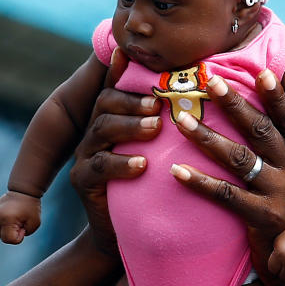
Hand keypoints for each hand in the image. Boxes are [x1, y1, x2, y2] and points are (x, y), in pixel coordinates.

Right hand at [0, 191, 40, 243]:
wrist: (22, 191)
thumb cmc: (30, 207)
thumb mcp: (34, 224)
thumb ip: (23, 235)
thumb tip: (11, 236)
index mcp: (6, 219)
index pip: (9, 240)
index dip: (19, 237)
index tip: (23, 226)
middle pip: (3, 237)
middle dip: (13, 233)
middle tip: (20, 221)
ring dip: (8, 229)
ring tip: (14, 218)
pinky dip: (4, 225)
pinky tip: (9, 216)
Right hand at [67, 51, 160, 250]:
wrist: (125, 233)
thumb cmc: (151, 189)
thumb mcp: (159, 153)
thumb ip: (168, 126)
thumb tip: (201, 96)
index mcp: (112, 121)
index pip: (115, 89)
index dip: (118, 71)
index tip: (127, 53)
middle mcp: (95, 134)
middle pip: (105, 104)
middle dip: (131, 100)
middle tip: (158, 102)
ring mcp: (86, 156)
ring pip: (101, 130)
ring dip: (130, 126)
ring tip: (156, 127)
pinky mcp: (83, 181)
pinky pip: (99, 167)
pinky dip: (121, 163)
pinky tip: (143, 164)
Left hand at [167, 70, 284, 285]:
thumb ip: (273, 151)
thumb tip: (248, 113)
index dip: (275, 94)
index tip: (262, 69)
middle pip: (259, 130)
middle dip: (234, 103)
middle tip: (209, 80)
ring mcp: (279, 193)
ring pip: (238, 158)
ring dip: (206, 137)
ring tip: (180, 119)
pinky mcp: (263, 218)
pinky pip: (226, 196)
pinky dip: (200, 182)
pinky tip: (175, 172)